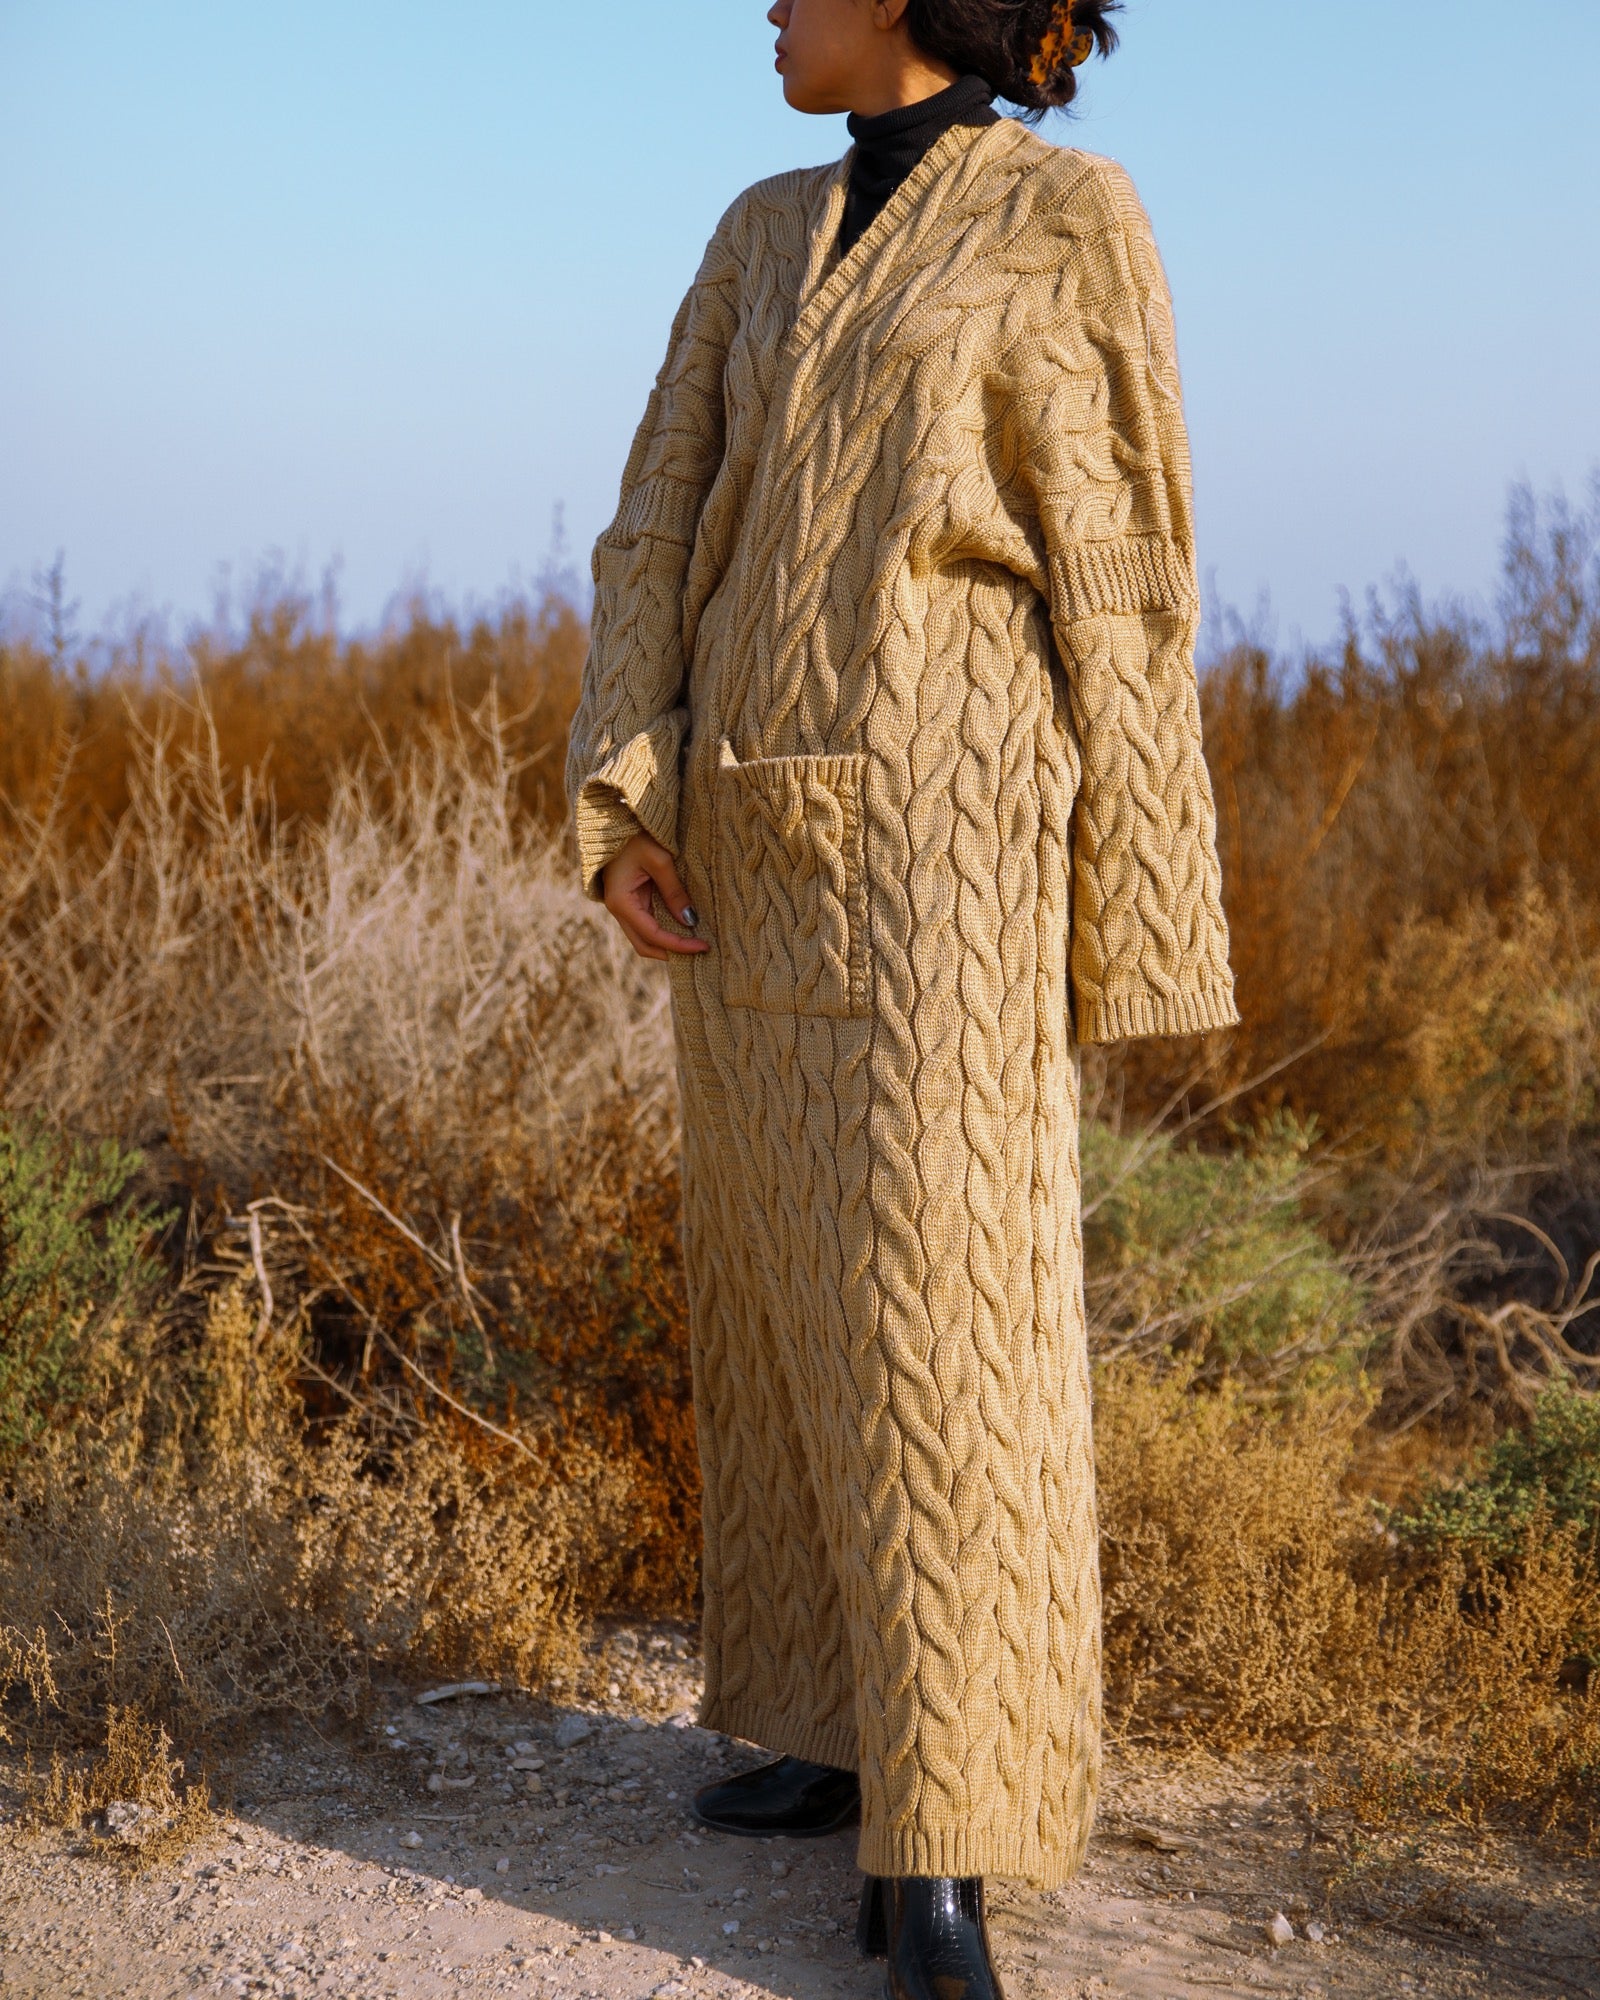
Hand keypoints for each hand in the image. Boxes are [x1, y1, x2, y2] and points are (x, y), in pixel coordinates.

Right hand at [601, 833, 709, 961]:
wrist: (616, 821)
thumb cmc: (636, 837)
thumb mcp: (660, 861)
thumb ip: (674, 892)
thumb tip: (690, 921)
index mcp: (621, 902)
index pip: (652, 935)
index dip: (678, 945)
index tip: (703, 945)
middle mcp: (618, 910)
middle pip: (645, 945)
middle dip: (671, 952)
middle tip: (700, 950)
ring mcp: (623, 907)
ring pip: (644, 938)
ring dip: (668, 944)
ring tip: (695, 942)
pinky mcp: (631, 901)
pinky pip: (647, 924)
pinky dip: (664, 931)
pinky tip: (683, 929)